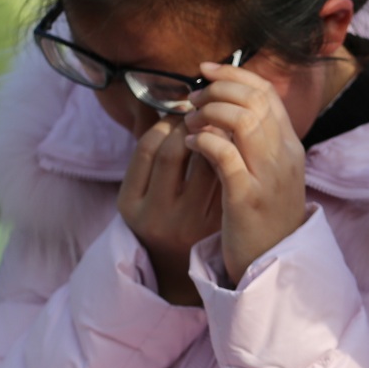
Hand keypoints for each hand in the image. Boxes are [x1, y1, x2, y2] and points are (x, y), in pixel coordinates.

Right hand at [119, 117, 222, 305]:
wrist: (178, 269)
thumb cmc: (159, 213)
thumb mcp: (141, 187)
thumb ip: (145, 144)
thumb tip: (150, 99)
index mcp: (133, 204)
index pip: (148, 148)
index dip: (165, 123)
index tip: (178, 114)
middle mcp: (160, 215)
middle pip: (175, 152)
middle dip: (190, 124)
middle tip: (202, 114)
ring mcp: (192, 222)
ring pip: (208, 163)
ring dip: (216, 134)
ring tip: (219, 125)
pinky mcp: (220, 224)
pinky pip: (229, 179)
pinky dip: (233, 155)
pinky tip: (235, 146)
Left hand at [184, 65, 310, 287]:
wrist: (273, 263)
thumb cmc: (264, 218)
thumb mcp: (270, 174)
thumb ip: (257, 141)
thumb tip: (226, 107)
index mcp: (290, 146)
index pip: (267, 93)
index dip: (235, 73)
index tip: (206, 70)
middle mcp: (284, 156)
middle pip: (254, 100)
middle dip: (217, 90)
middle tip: (191, 100)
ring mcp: (268, 176)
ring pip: (243, 119)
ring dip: (209, 112)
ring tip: (189, 121)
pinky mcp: (247, 197)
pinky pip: (223, 154)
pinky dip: (203, 140)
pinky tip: (190, 143)